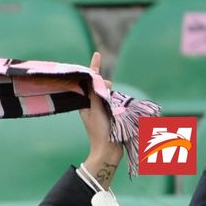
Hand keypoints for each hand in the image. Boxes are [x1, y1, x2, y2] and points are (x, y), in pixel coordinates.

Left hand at [79, 51, 124, 188]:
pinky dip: (117, 101)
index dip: (93, 68)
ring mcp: (102, 110)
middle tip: (110, 87)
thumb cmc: (99, 132)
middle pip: (100, 87)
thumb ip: (96, 94)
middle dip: (105, 84)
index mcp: (85, 104)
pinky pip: (114, 103)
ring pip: (109, 94)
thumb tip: (99, 80)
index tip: (97, 54)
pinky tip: (120, 105)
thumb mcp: (96, 111)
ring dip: (112, 94)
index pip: (89, 82)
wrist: (108, 151)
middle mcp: (92, 105)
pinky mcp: (111, 115)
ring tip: (114, 104)